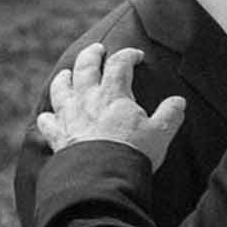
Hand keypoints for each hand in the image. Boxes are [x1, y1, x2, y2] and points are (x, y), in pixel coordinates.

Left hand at [37, 43, 184, 171]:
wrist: (103, 177)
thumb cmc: (134, 153)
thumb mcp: (161, 133)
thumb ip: (170, 114)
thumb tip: (179, 101)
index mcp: (114, 95)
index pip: (119, 64)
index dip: (128, 55)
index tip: (137, 55)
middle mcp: (88, 100)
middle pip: (85, 67)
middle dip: (91, 55)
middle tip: (97, 49)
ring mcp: (70, 117)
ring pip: (61, 89)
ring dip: (64, 78)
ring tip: (66, 73)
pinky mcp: (59, 137)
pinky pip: (48, 122)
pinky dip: (48, 117)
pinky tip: (48, 116)